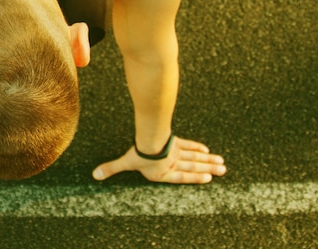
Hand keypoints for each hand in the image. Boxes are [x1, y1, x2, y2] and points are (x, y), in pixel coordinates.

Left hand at [92, 136, 225, 183]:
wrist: (150, 140)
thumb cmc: (138, 155)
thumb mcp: (126, 164)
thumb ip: (112, 169)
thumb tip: (94, 175)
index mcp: (163, 172)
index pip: (181, 177)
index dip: (194, 177)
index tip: (208, 177)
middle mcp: (172, 163)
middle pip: (193, 166)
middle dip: (207, 168)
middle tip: (223, 170)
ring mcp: (176, 152)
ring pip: (195, 157)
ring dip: (208, 160)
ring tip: (222, 163)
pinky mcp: (176, 142)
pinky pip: (189, 145)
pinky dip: (197, 147)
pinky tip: (207, 149)